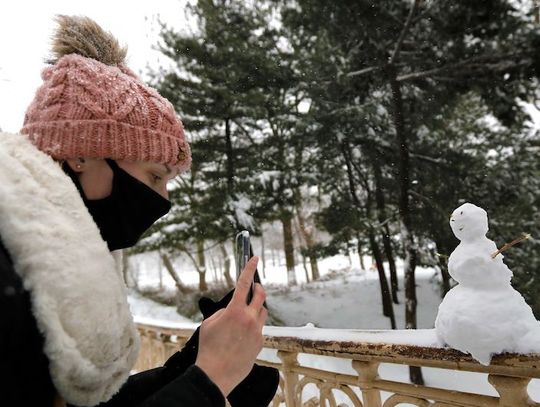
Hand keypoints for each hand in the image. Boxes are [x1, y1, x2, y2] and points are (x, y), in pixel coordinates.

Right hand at [195, 256, 267, 396]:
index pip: (244, 283)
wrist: (216, 373)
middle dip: (258, 288)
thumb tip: (232, 310)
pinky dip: (252, 327)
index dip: (249, 268)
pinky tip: (242, 335)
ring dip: (256, 308)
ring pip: (262, 312)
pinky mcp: (260, 343)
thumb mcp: (209, 324)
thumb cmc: (209, 348)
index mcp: (235, 311)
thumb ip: (223, 312)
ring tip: (245, 314)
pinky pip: (259, 329)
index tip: (254, 258)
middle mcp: (249, 319)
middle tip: (255, 287)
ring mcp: (257, 331)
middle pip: (261, 296)